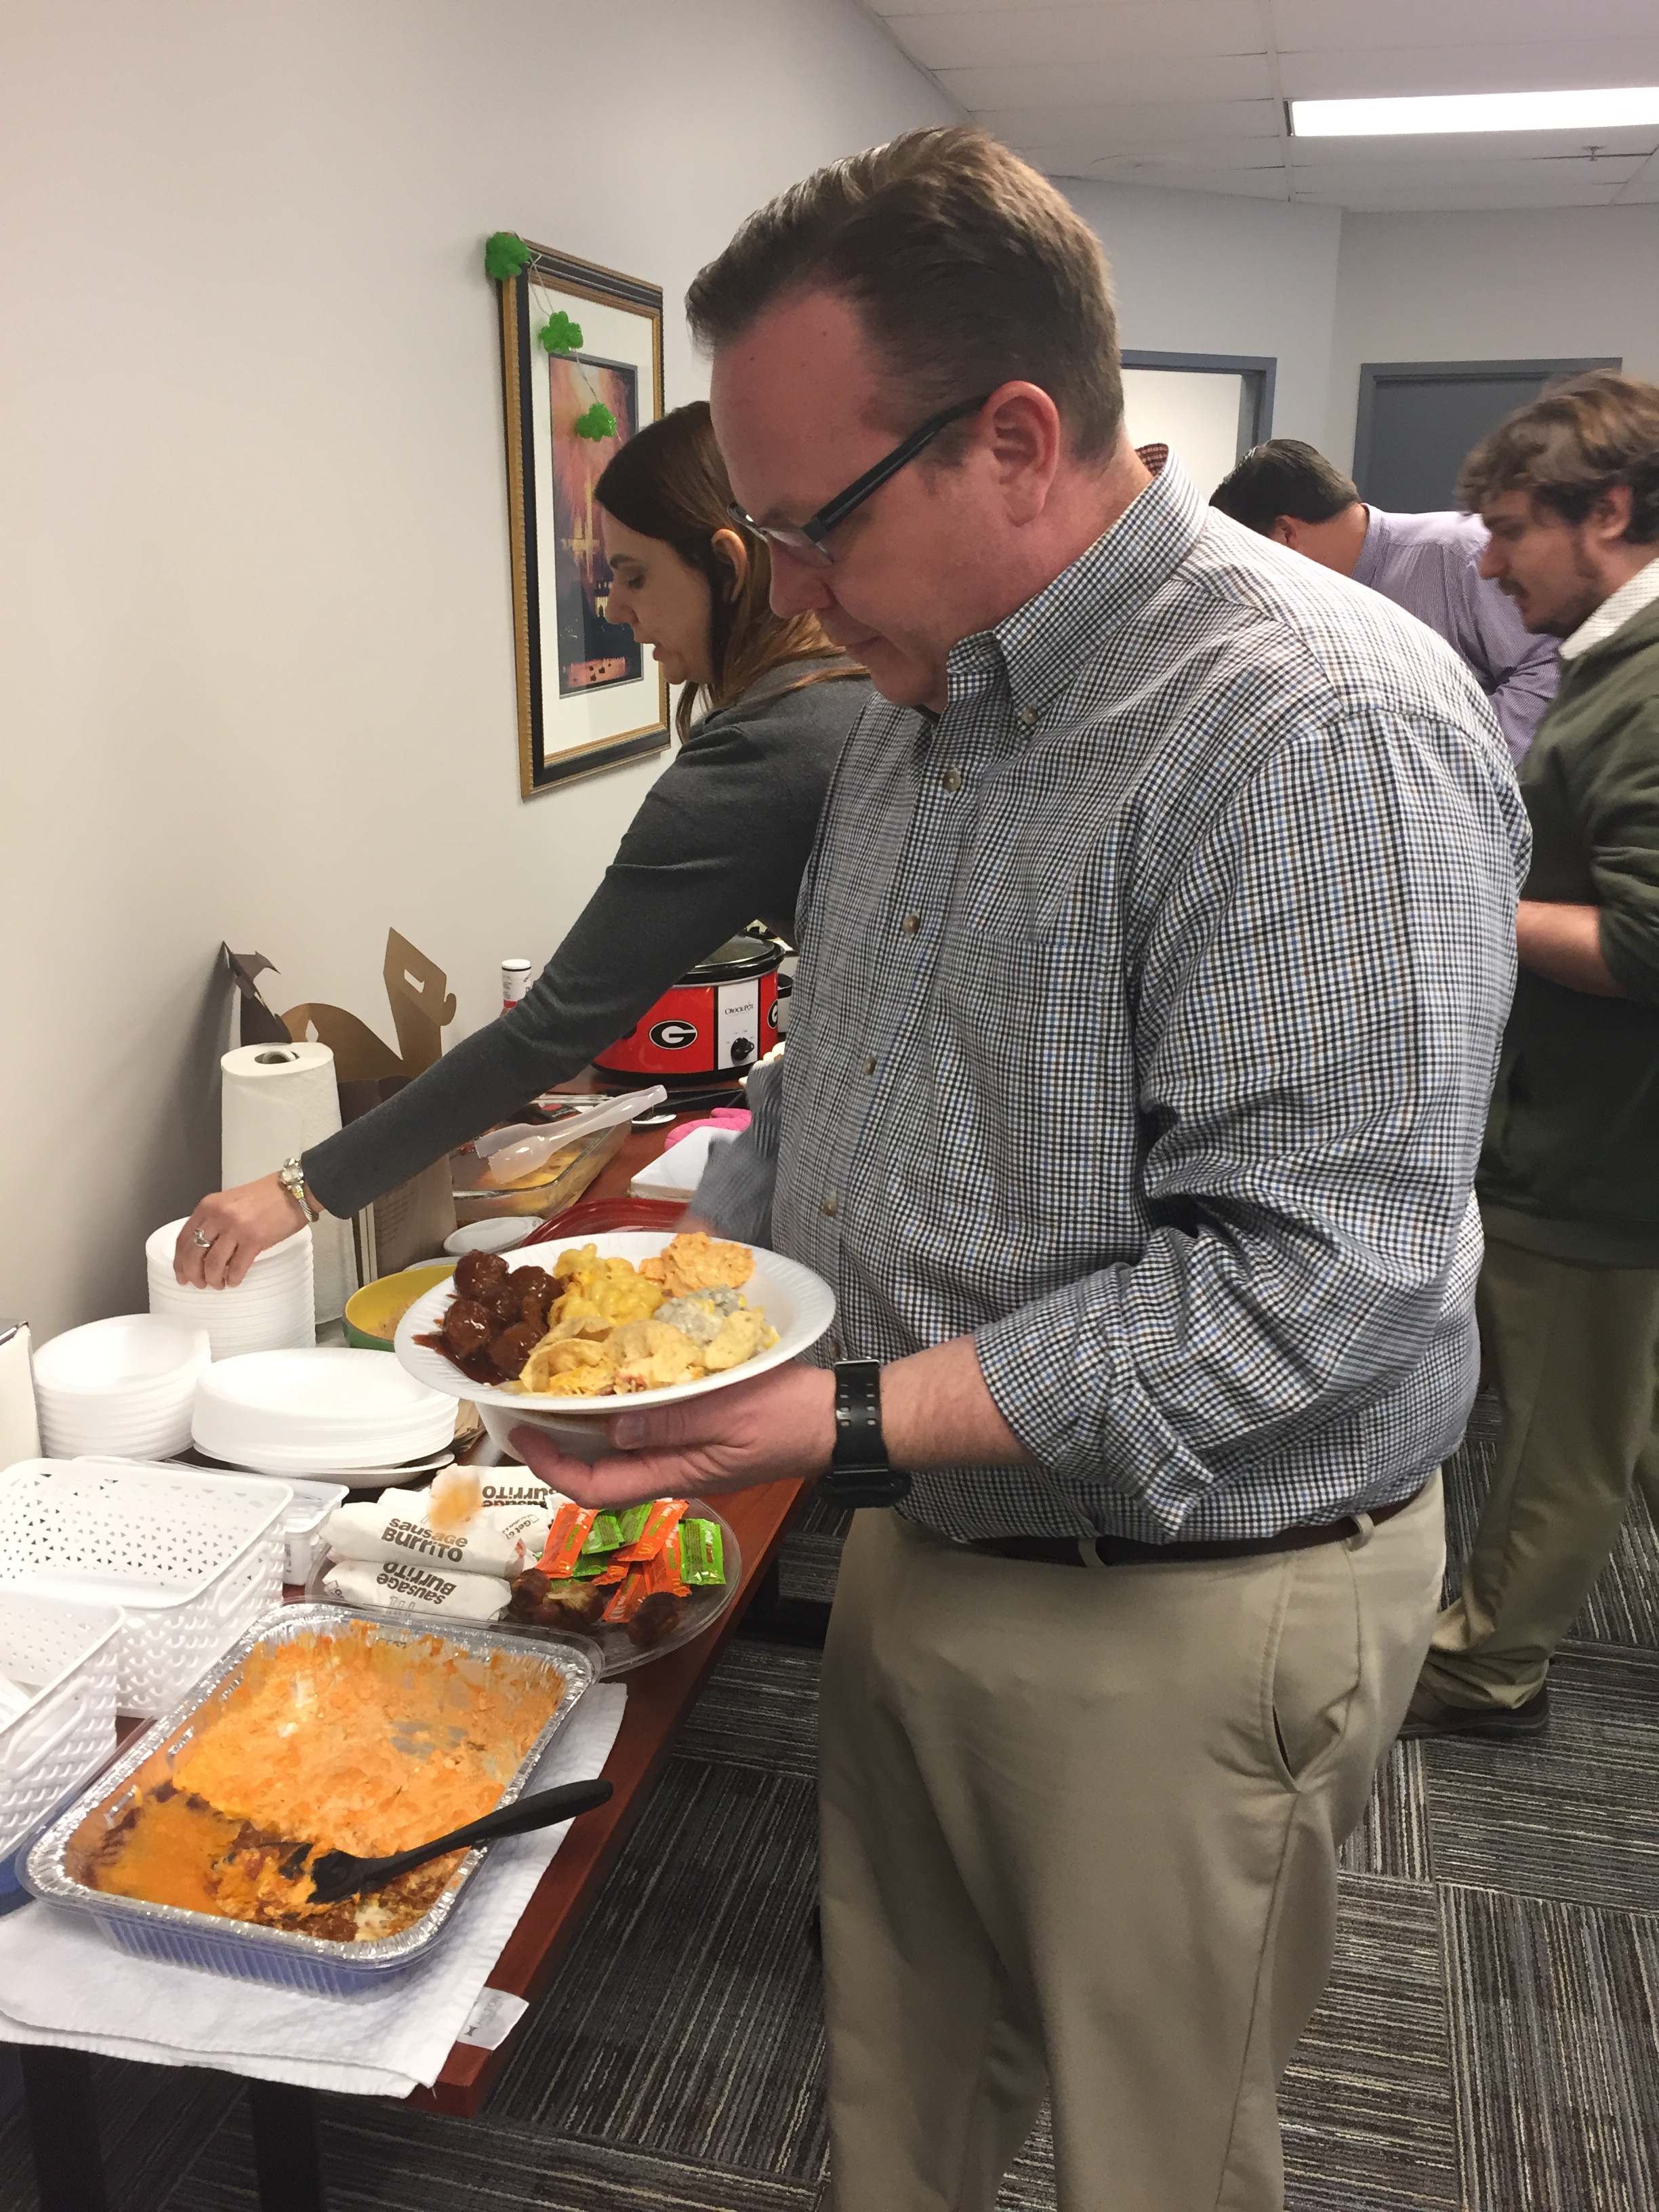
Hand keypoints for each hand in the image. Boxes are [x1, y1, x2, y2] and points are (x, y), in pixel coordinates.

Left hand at [174, 1173, 308, 1287]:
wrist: (294, 1191)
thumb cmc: (265, 1197)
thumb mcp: (230, 1201)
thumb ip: (215, 1220)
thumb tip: (205, 1249)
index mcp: (208, 1206)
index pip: (183, 1239)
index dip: (179, 1262)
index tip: (181, 1274)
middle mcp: (218, 1216)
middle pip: (194, 1254)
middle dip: (193, 1275)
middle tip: (199, 1284)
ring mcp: (235, 1228)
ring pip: (212, 1264)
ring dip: (213, 1280)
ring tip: (218, 1284)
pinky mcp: (254, 1239)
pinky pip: (236, 1267)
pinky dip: (232, 1279)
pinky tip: (234, 1281)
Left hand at [511, 1361, 836, 1510]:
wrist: (840, 1418)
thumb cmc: (790, 1417)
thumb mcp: (729, 1414)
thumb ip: (671, 1421)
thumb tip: (611, 1426)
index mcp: (676, 1474)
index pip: (597, 1488)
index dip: (552, 1467)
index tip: (522, 1434)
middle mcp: (674, 1469)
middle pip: (601, 1470)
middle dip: (559, 1443)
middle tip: (527, 1403)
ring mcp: (687, 1452)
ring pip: (622, 1448)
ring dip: (587, 1423)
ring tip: (559, 1388)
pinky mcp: (700, 1431)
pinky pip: (648, 1427)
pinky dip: (623, 1405)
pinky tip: (617, 1378)